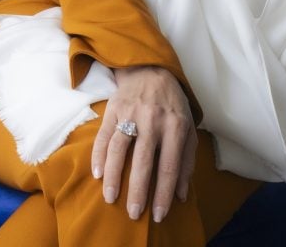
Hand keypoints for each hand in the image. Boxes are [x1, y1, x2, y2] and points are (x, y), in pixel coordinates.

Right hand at [91, 65, 196, 222]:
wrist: (150, 70)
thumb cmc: (172, 105)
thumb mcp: (188, 127)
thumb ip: (186, 160)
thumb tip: (181, 194)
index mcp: (175, 125)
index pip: (169, 165)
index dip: (163, 193)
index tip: (158, 215)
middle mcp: (153, 119)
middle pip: (143, 161)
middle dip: (137, 191)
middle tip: (133, 214)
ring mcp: (131, 112)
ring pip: (119, 149)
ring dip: (113, 176)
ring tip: (110, 198)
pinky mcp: (114, 108)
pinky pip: (103, 135)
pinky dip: (98, 155)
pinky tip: (97, 174)